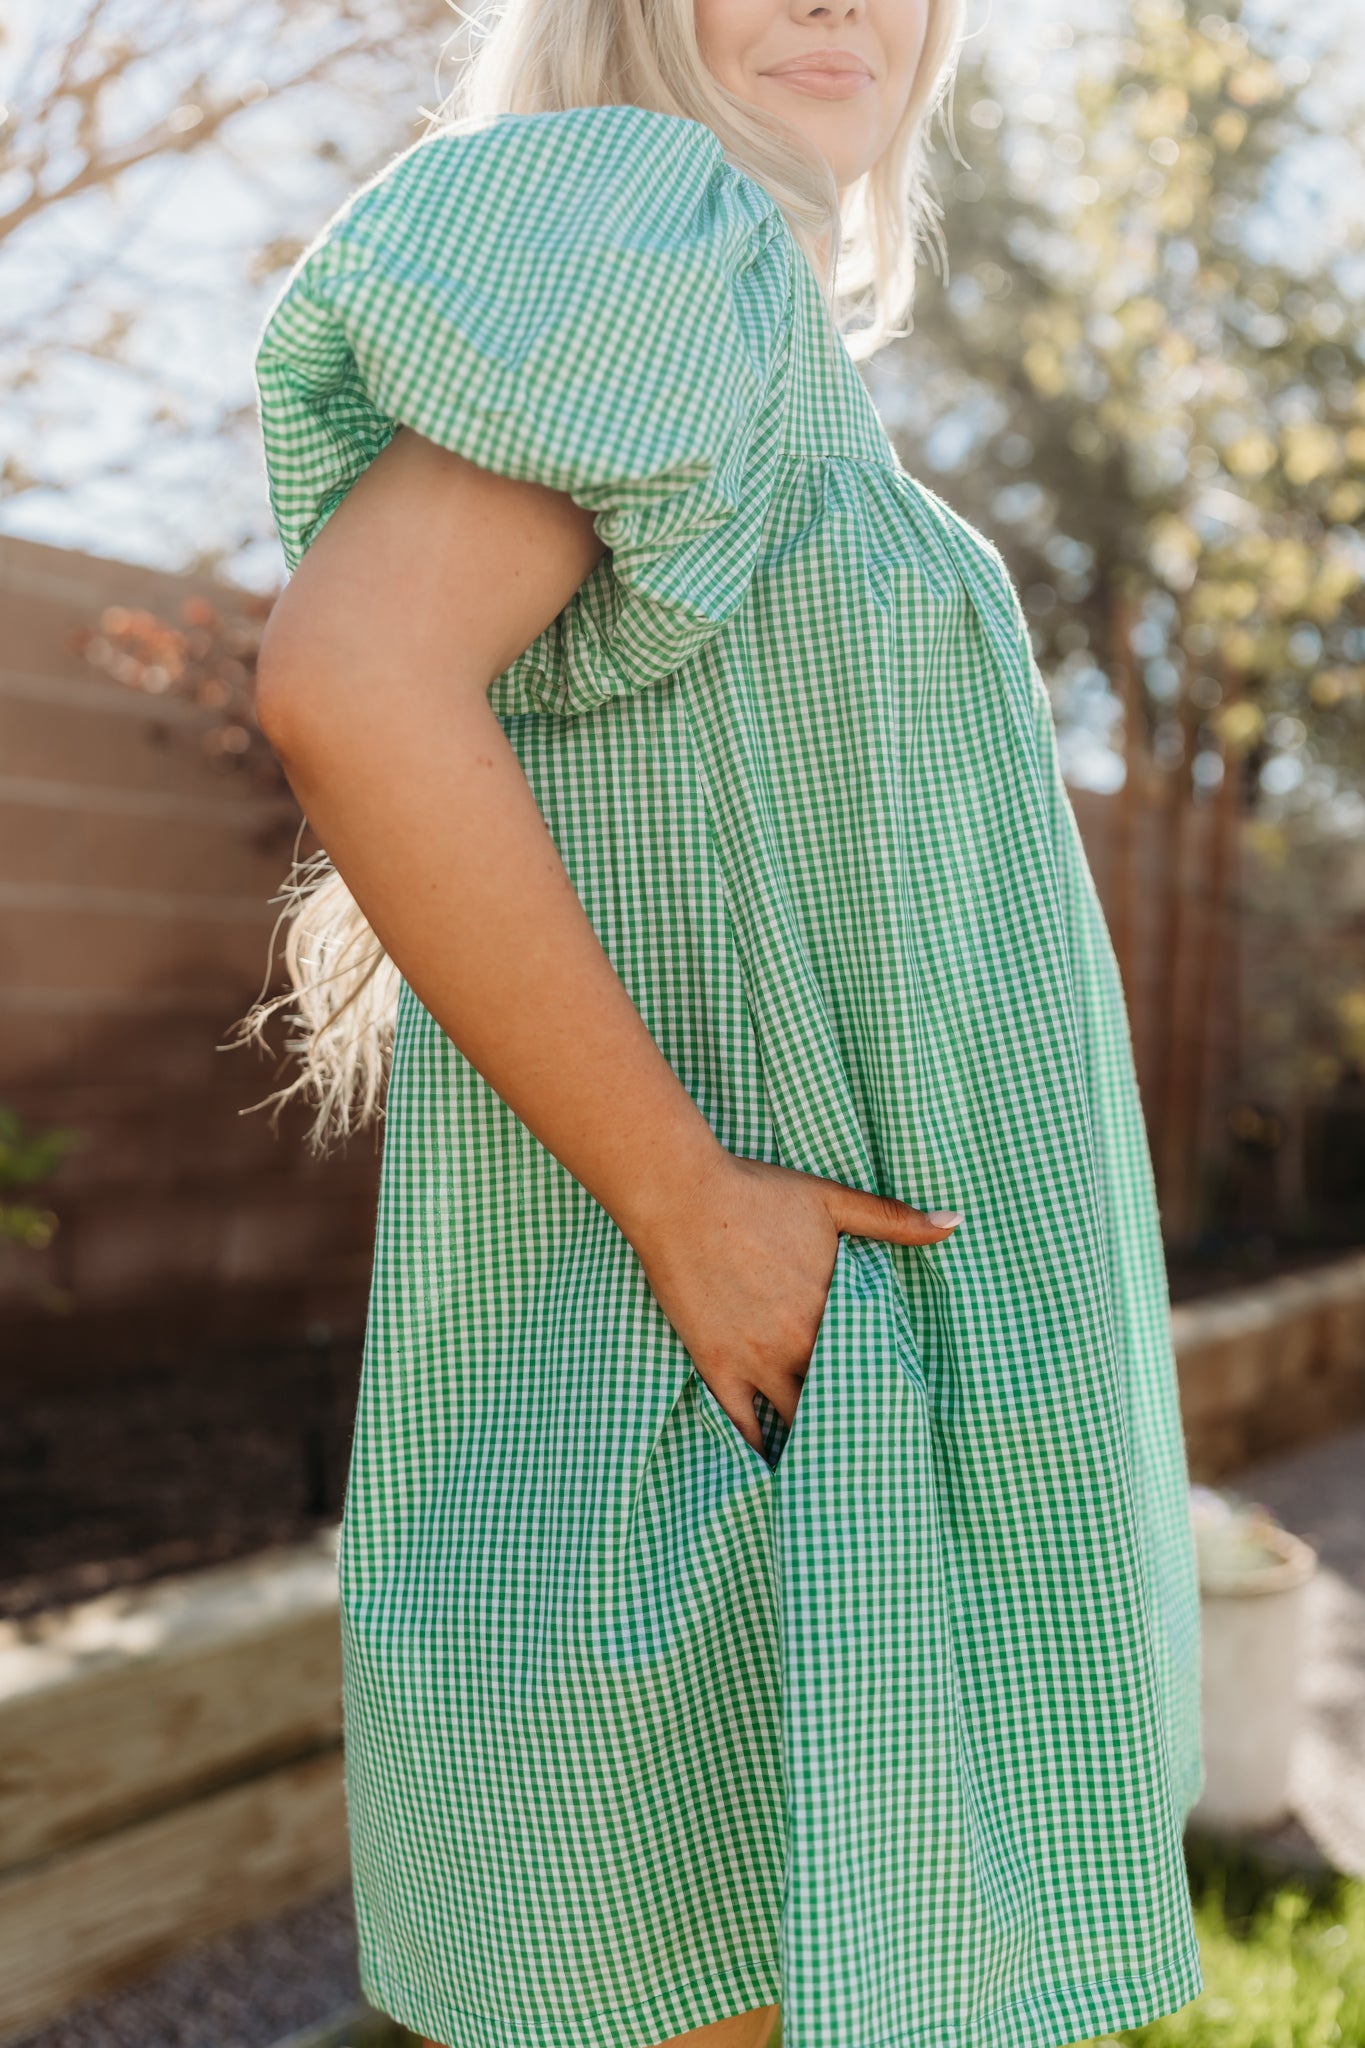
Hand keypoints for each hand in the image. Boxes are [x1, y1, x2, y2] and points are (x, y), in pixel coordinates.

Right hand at [626, 1149, 961, 1457]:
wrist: (683, 1198)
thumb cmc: (757, 1194)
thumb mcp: (832, 1200)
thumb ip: (894, 1219)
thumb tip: (955, 1222)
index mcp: (836, 1305)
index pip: (877, 1357)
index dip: (892, 1379)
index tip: (908, 1400)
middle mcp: (802, 1342)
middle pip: (843, 1395)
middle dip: (860, 1416)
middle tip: (880, 1445)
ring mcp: (758, 1360)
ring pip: (799, 1416)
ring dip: (818, 1437)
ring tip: (837, 1464)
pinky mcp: (718, 1367)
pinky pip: (744, 1423)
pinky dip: (762, 1448)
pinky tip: (776, 1465)